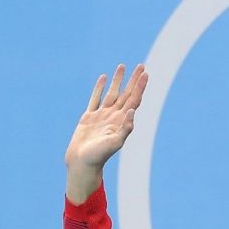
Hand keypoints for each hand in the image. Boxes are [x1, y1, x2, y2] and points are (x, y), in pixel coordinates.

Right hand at [65, 63, 147, 202]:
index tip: (146, 74)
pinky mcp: (89, 117)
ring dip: (118, 80)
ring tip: (122, 66)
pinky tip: (103, 78)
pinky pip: (95, 98)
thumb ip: (125, 128)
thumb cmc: (99, 156)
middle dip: (134, 80)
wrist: (83, 163)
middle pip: (126, 94)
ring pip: (112, 93)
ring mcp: (102, 116)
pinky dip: (99, 88)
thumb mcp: (114, 143)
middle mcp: (114, 117)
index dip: (140, 87)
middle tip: (141, 65)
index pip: (134, 100)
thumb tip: (132, 111)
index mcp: (121, 122)